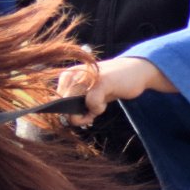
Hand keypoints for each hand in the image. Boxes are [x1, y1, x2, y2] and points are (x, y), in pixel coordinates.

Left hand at [54, 56, 171, 125]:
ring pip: (73, 106)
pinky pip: (91, 103)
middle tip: (92, 113)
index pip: (55, 102)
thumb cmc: (110, 85)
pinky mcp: (101, 80)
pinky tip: (104, 104)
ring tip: (99, 106)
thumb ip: (74, 104)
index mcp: (67, 76)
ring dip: (87, 114)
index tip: (81, 112)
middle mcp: (73, 73)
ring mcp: (87, 76)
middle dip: (76, 116)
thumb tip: (63, 118)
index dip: (67, 113)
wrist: (135, 71)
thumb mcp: (88, 95)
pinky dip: (98, 109)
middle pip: (62, 106)